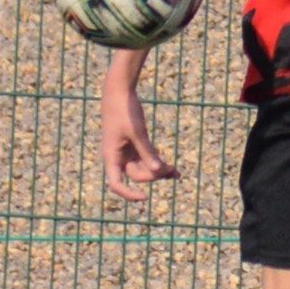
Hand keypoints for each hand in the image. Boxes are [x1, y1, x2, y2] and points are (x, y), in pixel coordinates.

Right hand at [101, 55, 177, 200]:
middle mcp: (118, 157)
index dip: (129, 194)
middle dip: (153, 175)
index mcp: (112, 156)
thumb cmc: (124, 110)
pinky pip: (146, 158)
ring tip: (177, 173)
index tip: (145, 197)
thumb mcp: (137, 132)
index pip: (117, 184)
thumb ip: (146, 151)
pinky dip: (158, 161)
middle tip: (172, 169)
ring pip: (143, 168)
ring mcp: (126, 151)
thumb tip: (157, 170)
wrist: (119, 91)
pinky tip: (172, 167)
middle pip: (136, 175)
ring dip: (158, 170)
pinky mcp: (134, 144)